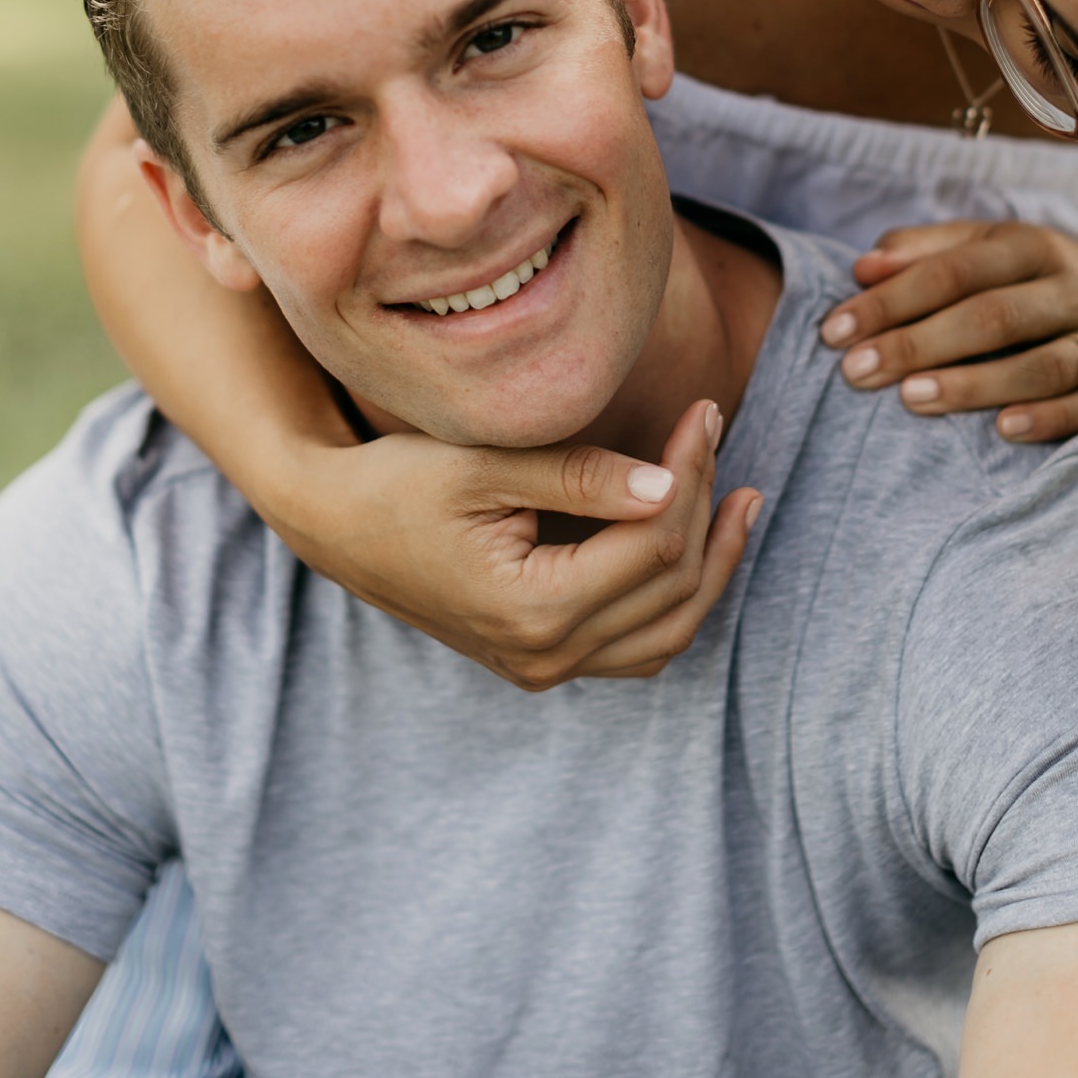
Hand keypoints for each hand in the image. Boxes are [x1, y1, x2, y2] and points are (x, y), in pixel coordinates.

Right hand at [295, 400, 762, 689]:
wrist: (337, 530)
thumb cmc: (399, 483)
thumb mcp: (484, 464)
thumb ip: (578, 475)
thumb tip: (667, 480)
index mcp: (532, 609)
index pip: (652, 543)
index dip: (690, 472)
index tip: (704, 409)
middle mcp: (545, 656)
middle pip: (671, 587)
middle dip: (705, 504)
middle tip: (716, 432)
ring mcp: (545, 669)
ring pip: (668, 632)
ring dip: (711, 567)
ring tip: (740, 500)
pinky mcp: (543, 663)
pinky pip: (636, 649)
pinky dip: (675, 603)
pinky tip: (694, 549)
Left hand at [819, 223, 1077, 443]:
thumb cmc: (1038, 289)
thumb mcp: (988, 257)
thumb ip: (926, 255)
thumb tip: (862, 265)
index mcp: (1035, 245)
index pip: (955, 269)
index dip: (892, 300)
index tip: (833, 332)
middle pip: (993, 315)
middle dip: (918, 344)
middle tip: (856, 373)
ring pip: (1042, 362)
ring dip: (975, 383)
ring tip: (912, 401)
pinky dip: (1053, 418)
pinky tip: (1003, 431)